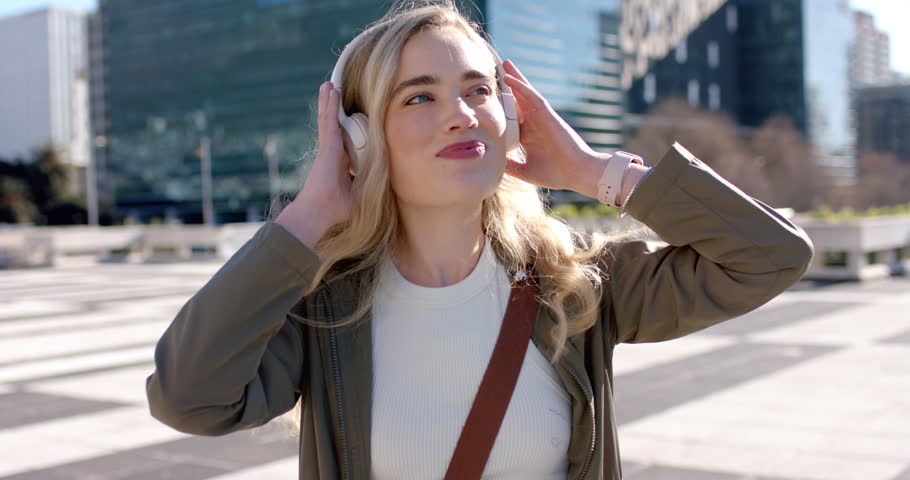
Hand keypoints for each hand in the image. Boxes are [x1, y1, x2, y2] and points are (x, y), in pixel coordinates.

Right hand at [276, 82, 354, 247]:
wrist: (319, 212)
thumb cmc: (337, 209)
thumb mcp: (360, 194)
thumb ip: (368, 186)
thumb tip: (383, 184)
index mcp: (341, 163)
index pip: (346, 142)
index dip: (346, 130)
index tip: (351, 121)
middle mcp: (334, 153)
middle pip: (336, 126)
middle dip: (334, 110)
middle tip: (334, 94)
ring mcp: (329, 147)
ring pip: (330, 119)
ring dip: (330, 102)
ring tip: (329, 86)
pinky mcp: (327, 145)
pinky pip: (328, 120)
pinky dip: (330, 105)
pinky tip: (329, 90)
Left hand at [501, 60, 609, 198]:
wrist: (577, 173)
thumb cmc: (556, 174)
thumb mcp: (525, 171)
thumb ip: (510, 166)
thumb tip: (493, 165)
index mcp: (528, 135)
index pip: (512, 117)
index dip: (501, 107)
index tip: (487, 99)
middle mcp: (534, 123)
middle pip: (518, 100)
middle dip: (508, 87)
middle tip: (496, 70)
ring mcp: (541, 117)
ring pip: (525, 93)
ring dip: (515, 78)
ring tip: (505, 63)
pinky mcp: (548, 115)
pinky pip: (533, 97)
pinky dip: (521, 87)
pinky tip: (510, 78)